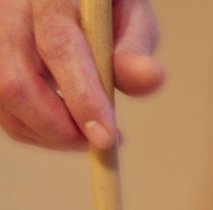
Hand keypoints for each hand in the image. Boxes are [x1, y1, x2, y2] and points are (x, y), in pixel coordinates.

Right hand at [0, 0, 162, 149]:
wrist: (80, 0)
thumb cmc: (107, 5)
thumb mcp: (130, 14)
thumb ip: (134, 47)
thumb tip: (148, 79)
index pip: (58, 46)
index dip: (82, 97)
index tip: (106, 137)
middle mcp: (10, 11)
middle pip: (14, 79)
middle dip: (59, 127)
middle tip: (101, 142)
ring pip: (5, 98)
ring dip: (49, 132)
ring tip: (90, 133)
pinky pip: (2, 106)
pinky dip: (36, 128)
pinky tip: (68, 125)